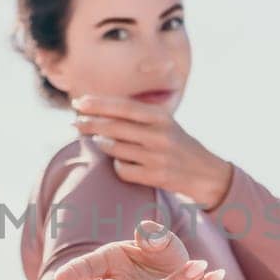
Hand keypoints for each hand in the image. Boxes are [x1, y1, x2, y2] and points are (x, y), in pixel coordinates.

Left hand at [70, 93, 230, 208]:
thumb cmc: (175, 144)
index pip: (123, 106)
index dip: (98, 104)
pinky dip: (118, 166)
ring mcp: (157, 157)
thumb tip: (97, 107)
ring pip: (115, 149)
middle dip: (90, 123)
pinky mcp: (155, 177)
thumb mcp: (163, 122)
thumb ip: (136, 115)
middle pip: (114, 127)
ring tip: (100, 141)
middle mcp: (159, 135)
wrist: (205, 173)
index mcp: (161, 117)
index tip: (78, 102)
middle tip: (75, 122)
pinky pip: (122, 170)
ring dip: (102, 145)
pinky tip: (122, 163)